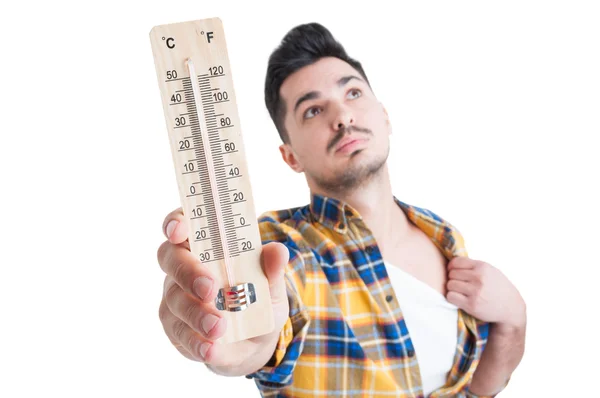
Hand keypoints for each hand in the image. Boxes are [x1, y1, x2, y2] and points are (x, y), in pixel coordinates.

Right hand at [156, 207, 289, 373]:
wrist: (254, 341)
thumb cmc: (257, 299)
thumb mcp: (272, 285)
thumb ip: (272, 269)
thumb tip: (278, 252)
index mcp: (204, 244)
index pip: (181, 224)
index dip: (175, 223)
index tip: (179, 231)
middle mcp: (183, 267)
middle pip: (170, 259)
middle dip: (188, 272)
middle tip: (209, 288)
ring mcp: (175, 298)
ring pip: (174, 300)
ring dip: (196, 313)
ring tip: (219, 326)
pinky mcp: (176, 328)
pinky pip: (179, 334)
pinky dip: (196, 341)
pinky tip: (210, 347)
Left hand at [446, 257, 525, 328]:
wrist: (511, 308)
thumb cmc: (499, 288)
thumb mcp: (491, 271)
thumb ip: (474, 266)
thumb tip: (452, 263)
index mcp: (483, 267)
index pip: (456, 262)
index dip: (451, 266)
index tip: (453, 271)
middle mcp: (479, 278)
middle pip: (452, 274)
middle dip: (453, 278)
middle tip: (460, 284)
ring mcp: (475, 291)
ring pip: (450, 285)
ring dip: (452, 289)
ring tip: (460, 292)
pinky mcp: (472, 305)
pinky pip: (451, 297)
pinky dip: (452, 298)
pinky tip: (460, 299)